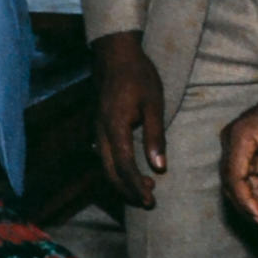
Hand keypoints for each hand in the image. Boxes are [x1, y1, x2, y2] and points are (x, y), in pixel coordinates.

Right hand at [89, 33, 166, 207]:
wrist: (116, 56)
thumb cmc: (138, 77)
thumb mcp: (154, 104)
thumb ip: (155, 136)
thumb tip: (159, 167)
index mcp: (115, 127)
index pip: (124, 167)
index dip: (136, 186)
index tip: (151, 199)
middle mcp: (101, 133)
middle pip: (110, 173)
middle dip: (128, 191)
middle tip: (149, 201)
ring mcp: (97, 130)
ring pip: (105, 166)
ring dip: (123, 182)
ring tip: (146, 188)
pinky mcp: (99, 128)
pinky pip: (105, 157)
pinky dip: (118, 170)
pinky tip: (133, 171)